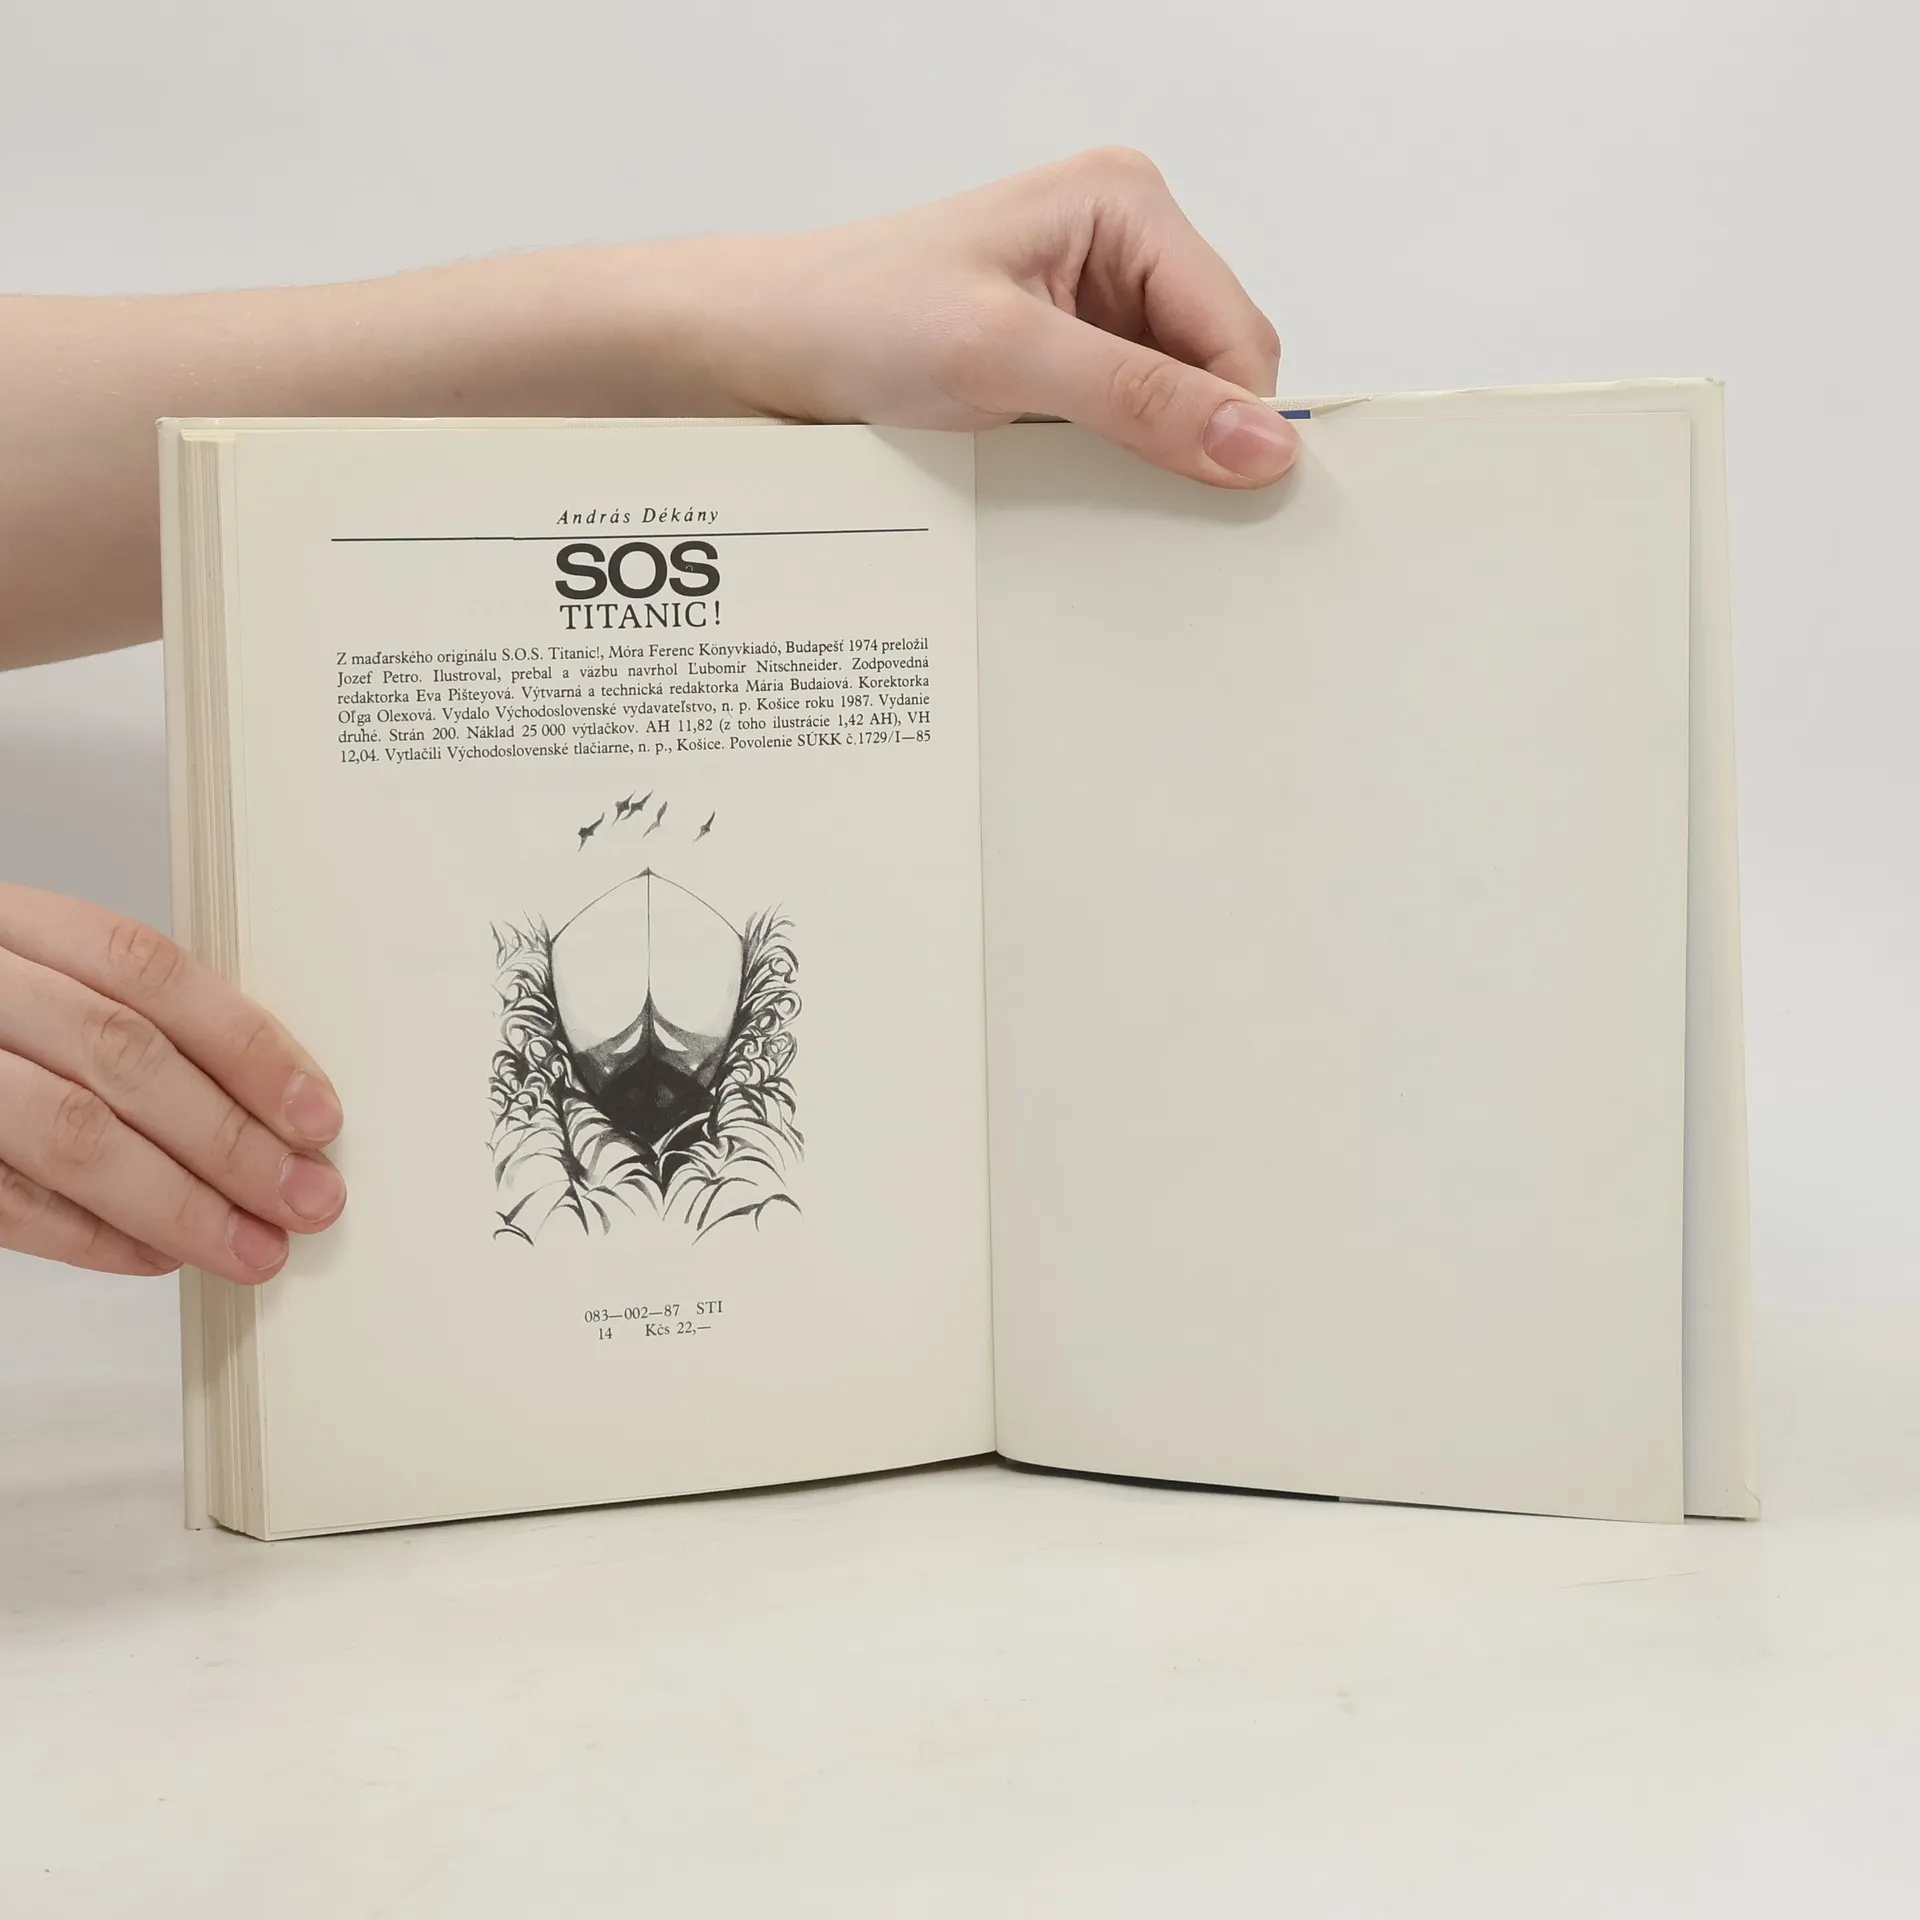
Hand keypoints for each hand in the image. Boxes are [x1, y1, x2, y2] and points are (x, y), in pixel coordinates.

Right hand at [0, 884, 343, 1283]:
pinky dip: (89, 1236)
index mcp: (12, 924)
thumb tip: (269, 1102)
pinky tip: (158, 1255)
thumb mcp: (39, 979)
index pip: (150, 972)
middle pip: (123, 1057)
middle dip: (231, 1139)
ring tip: (250, 1246)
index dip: (246, 1045)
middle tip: (307, 1197)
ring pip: (70, 1131)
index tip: (316, 1114)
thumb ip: (128, 1019)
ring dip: (178, 1202)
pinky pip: (1, 1201)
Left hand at [683, 147, 1299, 487]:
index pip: (1238, 331)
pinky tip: (1067, 477)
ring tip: (1081, 477)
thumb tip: (1258, 440)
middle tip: (1142, 500)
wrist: (766, 347)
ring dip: (1148, 455)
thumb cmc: (858, 318)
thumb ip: (1139, 398)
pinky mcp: (1062, 358)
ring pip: (1176, 403)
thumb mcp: (1007, 357)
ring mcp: (1093, 304)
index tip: (1227, 499)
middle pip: (1216, 367)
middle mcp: (1121, 245)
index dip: (1239, 420)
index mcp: (1126, 204)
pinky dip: (1112, 462)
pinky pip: (1126, 423)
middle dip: (1194, 436)